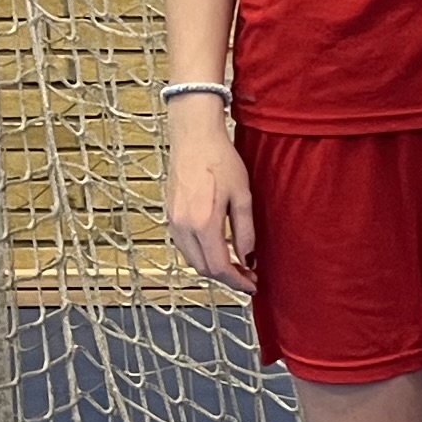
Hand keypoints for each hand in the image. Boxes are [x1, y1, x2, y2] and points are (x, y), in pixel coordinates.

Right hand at [165, 108, 255, 291]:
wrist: (193, 137)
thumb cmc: (220, 160)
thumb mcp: (243, 196)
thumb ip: (245, 231)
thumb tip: (248, 258)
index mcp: (203, 223)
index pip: (219, 267)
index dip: (237, 281)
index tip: (252, 285)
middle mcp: (183, 226)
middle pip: (204, 269)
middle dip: (227, 278)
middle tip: (248, 277)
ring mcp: (173, 221)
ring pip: (192, 260)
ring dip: (213, 268)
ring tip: (236, 266)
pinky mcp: (170, 216)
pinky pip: (185, 247)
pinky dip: (202, 256)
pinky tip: (218, 250)